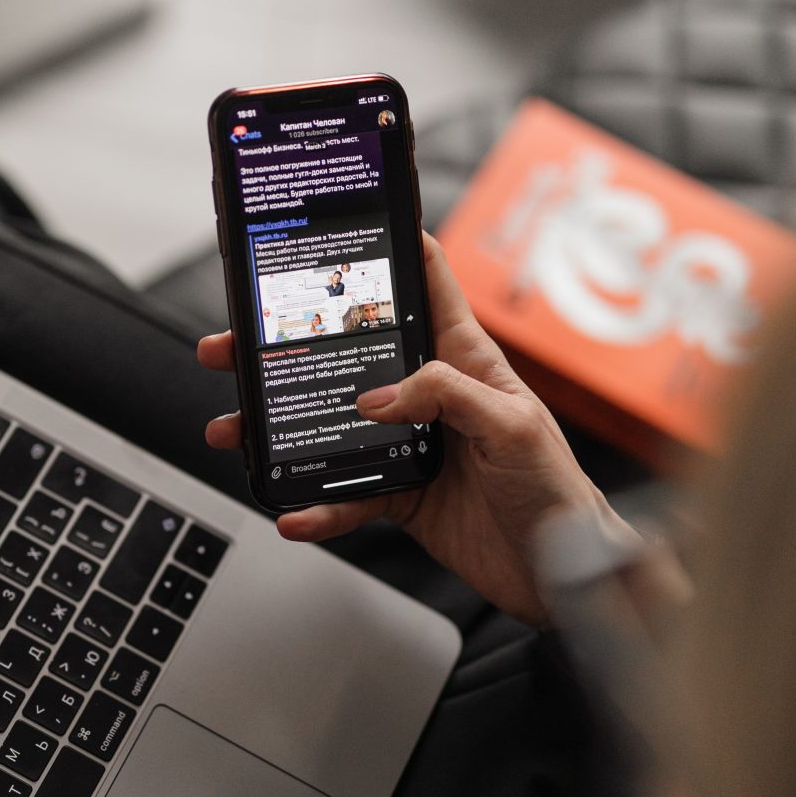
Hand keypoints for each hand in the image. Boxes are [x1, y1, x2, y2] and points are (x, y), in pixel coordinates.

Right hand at [197, 233, 631, 623]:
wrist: (561, 573)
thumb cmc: (556, 488)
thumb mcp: (513, 425)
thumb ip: (447, 396)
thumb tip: (377, 397)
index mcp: (464, 360)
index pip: (425, 285)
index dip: (389, 247)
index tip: (339, 223)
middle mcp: (428, 395)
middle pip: (347, 356)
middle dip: (286, 346)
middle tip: (234, 345)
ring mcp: (407, 444)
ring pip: (329, 426)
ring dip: (278, 429)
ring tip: (235, 431)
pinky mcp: (398, 494)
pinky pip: (345, 495)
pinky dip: (316, 506)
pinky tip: (293, 512)